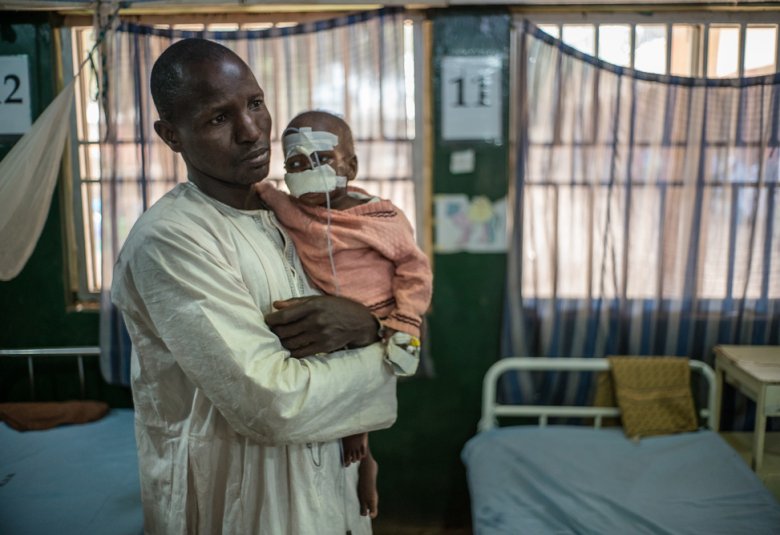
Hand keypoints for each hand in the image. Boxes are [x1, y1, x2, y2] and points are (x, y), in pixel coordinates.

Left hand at [265, 296, 379, 357]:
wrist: (359, 322)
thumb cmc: (338, 308)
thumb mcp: (319, 300)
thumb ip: (296, 302)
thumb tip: (276, 305)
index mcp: (313, 306)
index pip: (285, 315)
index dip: (271, 320)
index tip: (266, 321)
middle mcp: (315, 320)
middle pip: (285, 331)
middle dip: (275, 332)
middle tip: (271, 332)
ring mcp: (320, 335)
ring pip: (291, 343)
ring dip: (282, 343)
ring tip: (279, 341)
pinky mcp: (324, 346)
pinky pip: (301, 353)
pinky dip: (292, 352)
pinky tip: (290, 349)